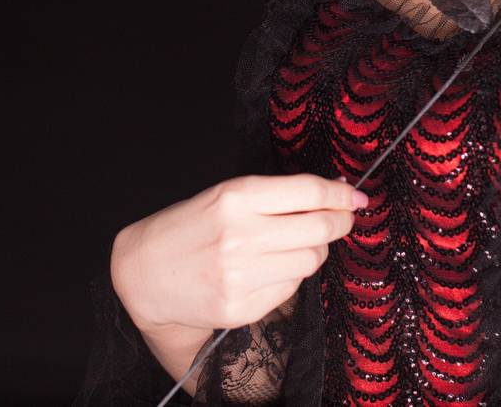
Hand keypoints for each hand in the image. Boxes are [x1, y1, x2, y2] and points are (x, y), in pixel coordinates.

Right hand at [111, 173, 367, 333]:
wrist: (144, 272)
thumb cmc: (190, 227)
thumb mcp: (225, 195)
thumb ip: (276, 195)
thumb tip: (334, 193)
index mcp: (237, 196)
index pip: (311, 193)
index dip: (342, 195)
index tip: (355, 197)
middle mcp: (241, 235)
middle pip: (320, 229)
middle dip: (339, 223)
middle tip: (341, 220)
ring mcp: (241, 275)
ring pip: (310, 261)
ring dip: (314, 252)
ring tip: (294, 245)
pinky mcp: (240, 307)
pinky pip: (290, 289)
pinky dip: (289, 277)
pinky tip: (270, 269)